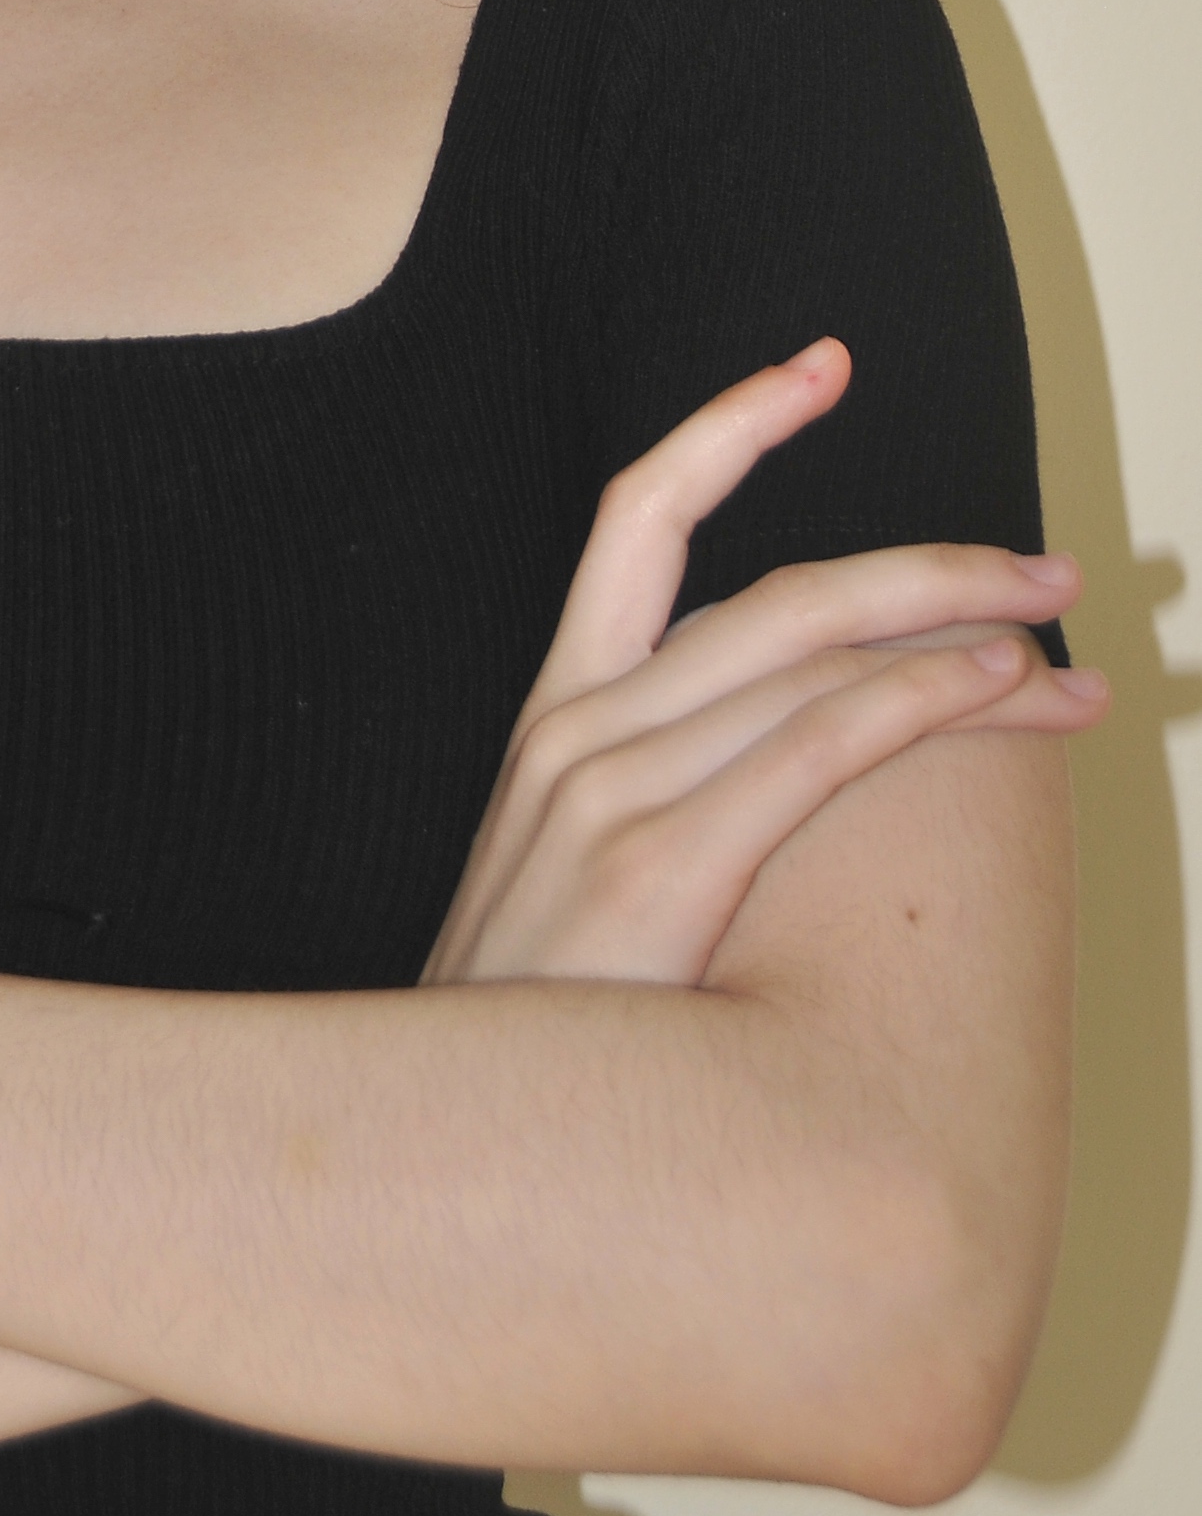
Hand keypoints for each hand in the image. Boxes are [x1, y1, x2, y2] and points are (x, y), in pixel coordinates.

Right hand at [423, 341, 1102, 991]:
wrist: (446, 1151)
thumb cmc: (538, 1037)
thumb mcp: (573, 890)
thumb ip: (656, 808)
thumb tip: (784, 777)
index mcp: (556, 718)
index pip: (639, 518)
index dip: (731, 426)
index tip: (821, 364)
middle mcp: (578, 728)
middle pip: (777, 588)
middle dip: (931, 562)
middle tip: (1049, 564)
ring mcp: (610, 791)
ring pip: (815, 656)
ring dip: (965, 636)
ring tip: (1070, 647)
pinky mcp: (657, 866)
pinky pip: (818, 746)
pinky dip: (922, 701)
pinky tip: (1002, 689)